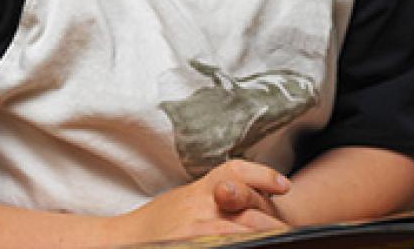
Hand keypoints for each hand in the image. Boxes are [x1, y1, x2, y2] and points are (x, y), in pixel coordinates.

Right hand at [113, 159, 291, 243]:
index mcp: (201, 190)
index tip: (284, 186)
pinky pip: (226, 244)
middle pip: (247, 208)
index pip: (235, 172)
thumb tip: (242, 197)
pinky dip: (242, 244)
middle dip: (272, 223)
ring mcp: (196, 228)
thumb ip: (214, 195)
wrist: (123, 240)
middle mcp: (200, 205)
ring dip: (263, 237)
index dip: (262, 175)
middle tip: (290, 232)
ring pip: (243, 231)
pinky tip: (254, 246)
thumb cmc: (158, 224)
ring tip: (282, 242)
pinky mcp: (192, 242)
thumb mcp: (186, 200)